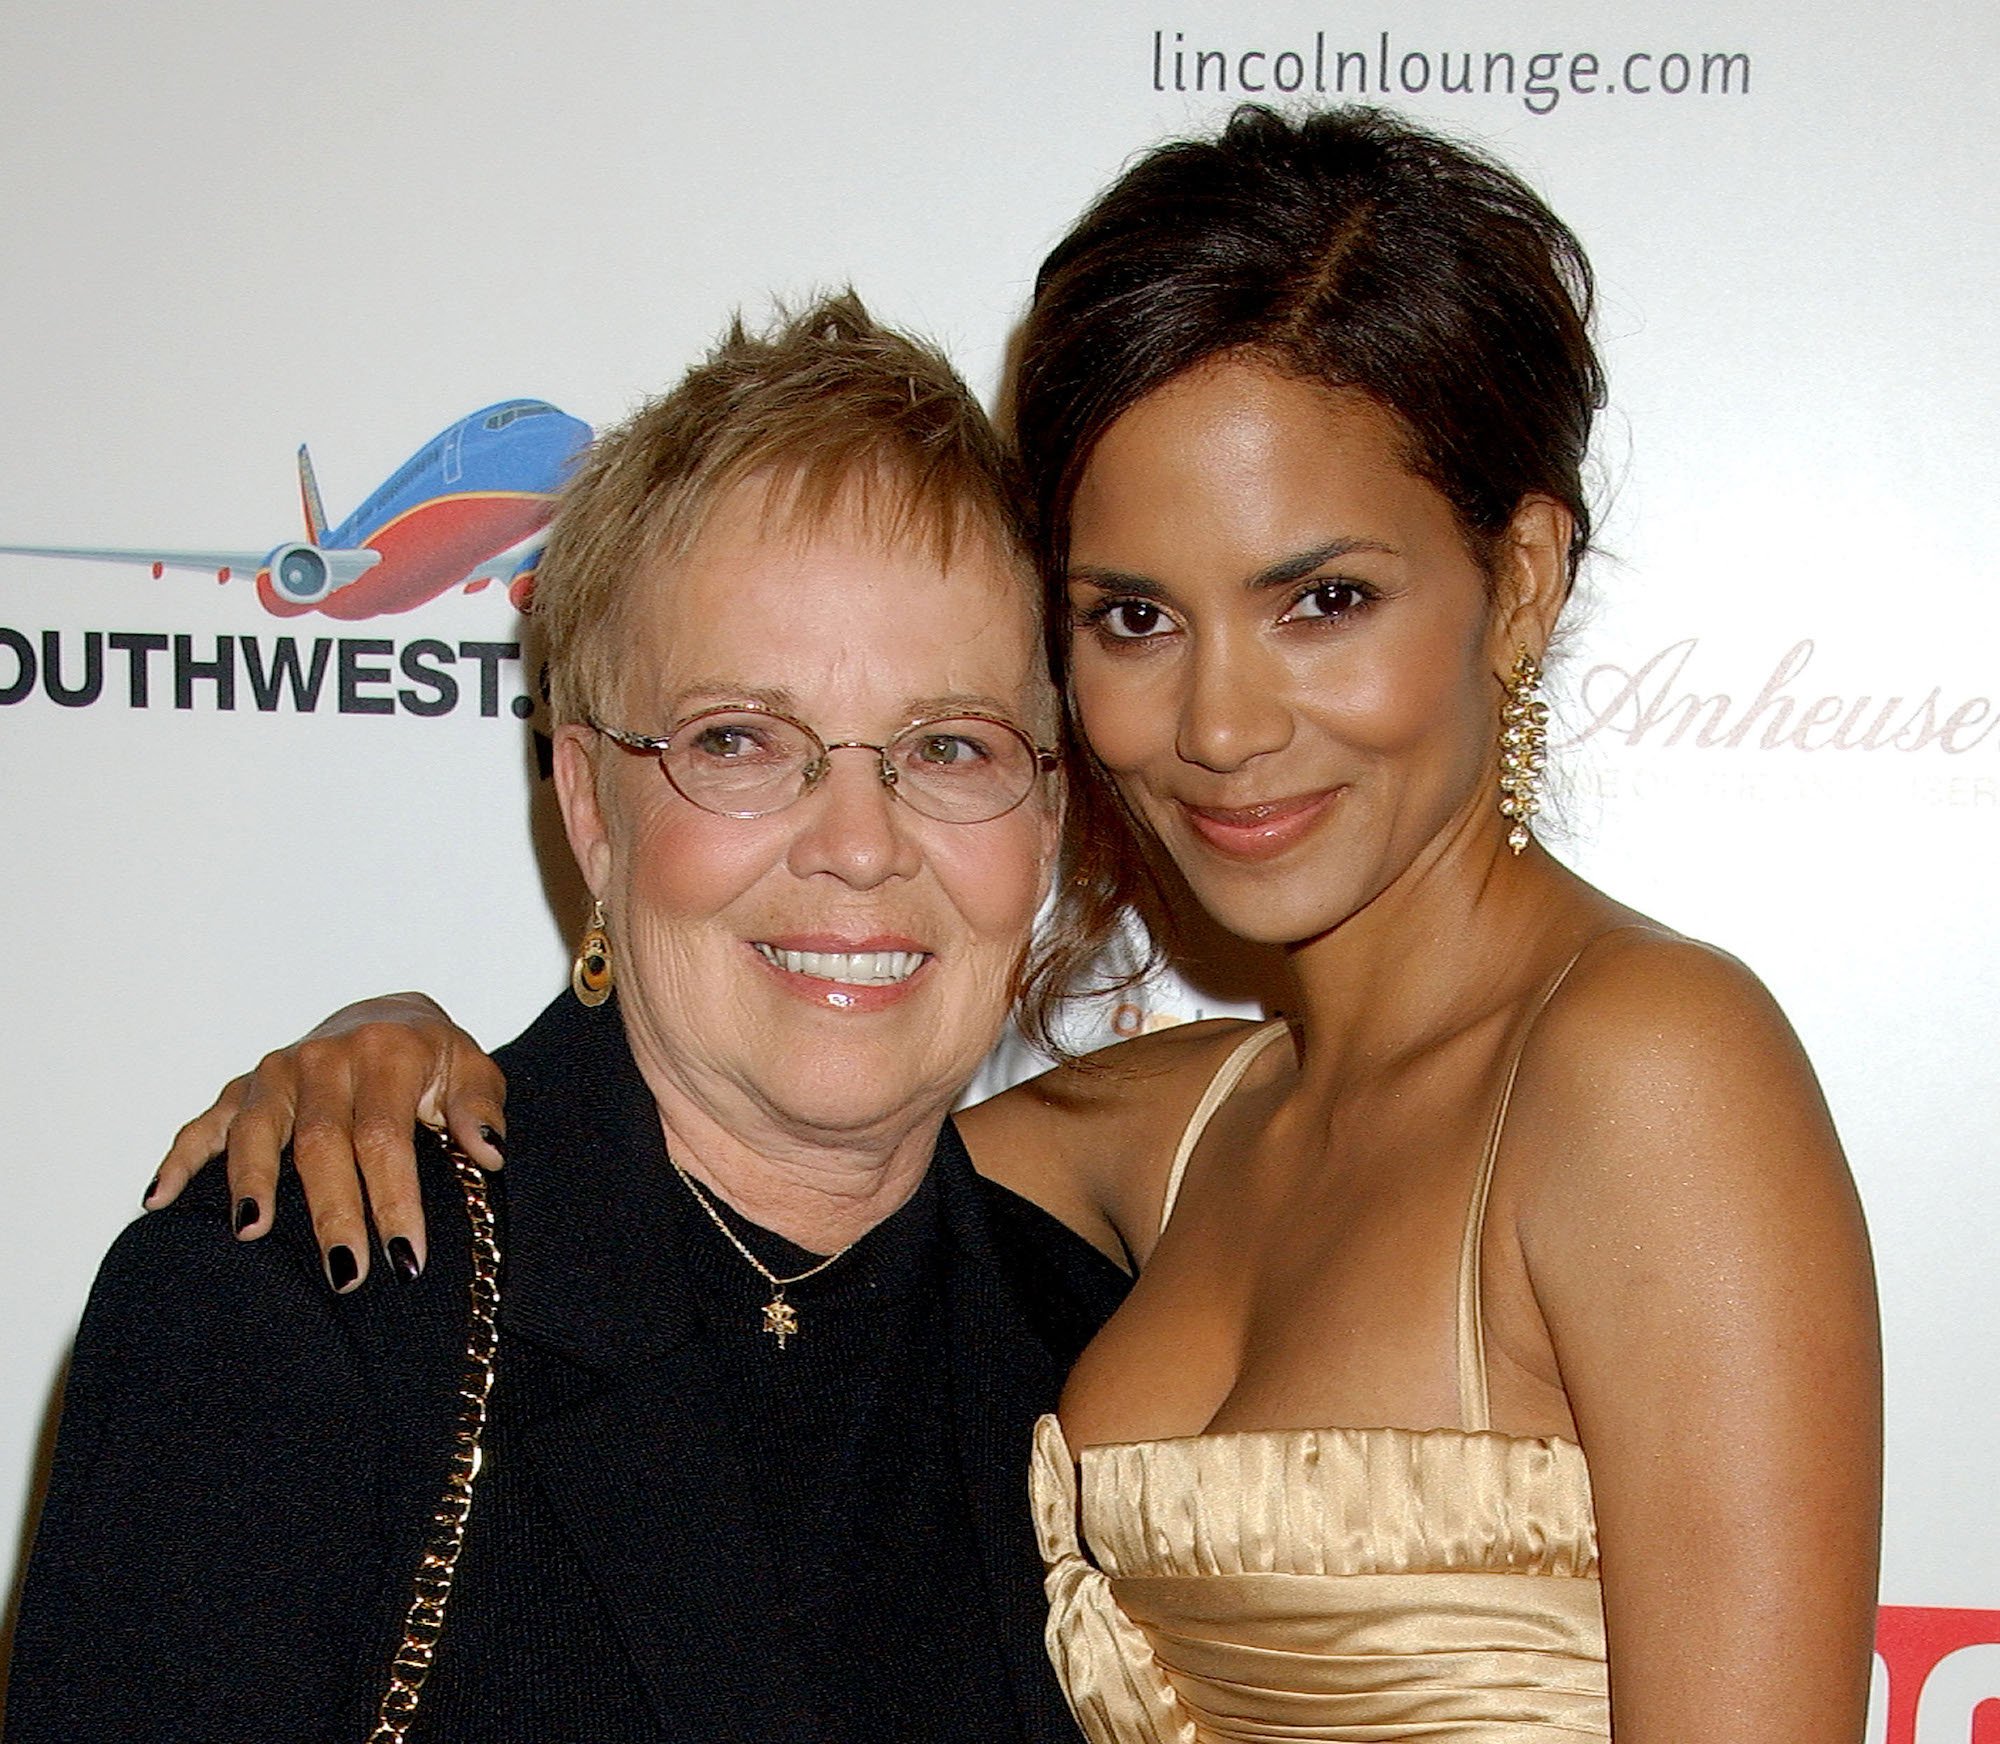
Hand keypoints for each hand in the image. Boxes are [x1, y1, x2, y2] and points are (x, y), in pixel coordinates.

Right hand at [146, 993, 505, 1290]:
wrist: (390, 1015)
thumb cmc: (436, 1060)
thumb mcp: (473, 1070)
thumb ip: (480, 1108)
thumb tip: (489, 1152)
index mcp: (385, 1054)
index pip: (384, 1137)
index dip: (394, 1199)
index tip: (407, 1259)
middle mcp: (323, 1059)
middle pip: (320, 1143)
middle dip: (331, 1213)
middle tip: (345, 1274)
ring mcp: (276, 1073)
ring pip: (256, 1131)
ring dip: (251, 1183)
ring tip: (250, 1235)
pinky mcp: (243, 1087)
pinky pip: (205, 1123)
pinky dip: (180, 1159)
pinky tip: (158, 1200)